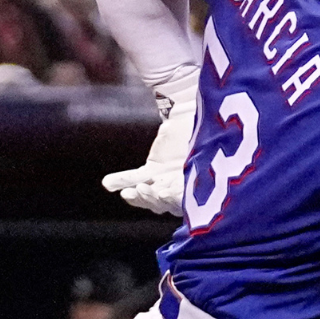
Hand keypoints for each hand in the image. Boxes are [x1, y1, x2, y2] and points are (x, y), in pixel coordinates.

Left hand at [104, 66, 194, 214]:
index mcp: (200, 186)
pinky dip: (121, 181)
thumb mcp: (206, 144)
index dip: (176, 199)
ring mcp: (165, 181)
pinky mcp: (152, 171)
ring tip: (128, 193)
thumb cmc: (205, 130)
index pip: (187, 201)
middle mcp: (182, 189)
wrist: (191, 114)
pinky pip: (134, 178)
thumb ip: (203, 154)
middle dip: (155, 199)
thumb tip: (211, 156)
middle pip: (166, 204)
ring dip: (139, 196)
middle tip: (147, 190)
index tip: (166, 193)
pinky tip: (109, 183)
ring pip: (149, 196)